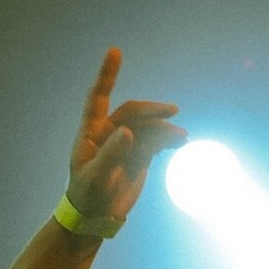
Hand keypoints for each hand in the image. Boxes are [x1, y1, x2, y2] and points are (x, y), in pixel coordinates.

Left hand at [66, 48, 186, 222]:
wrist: (95, 218)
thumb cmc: (87, 196)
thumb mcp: (96, 178)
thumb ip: (110, 154)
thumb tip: (128, 131)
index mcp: (92, 132)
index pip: (98, 97)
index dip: (107, 74)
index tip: (116, 51)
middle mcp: (109, 132)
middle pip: (132, 112)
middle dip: (152, 109)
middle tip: (172, 111)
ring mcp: (126, 143)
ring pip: (148, 128)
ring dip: (165, 128)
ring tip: (181, 136)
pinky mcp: (140, 155)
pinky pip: (156, 141)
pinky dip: (168, 139)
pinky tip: (180, 141)